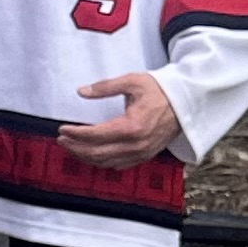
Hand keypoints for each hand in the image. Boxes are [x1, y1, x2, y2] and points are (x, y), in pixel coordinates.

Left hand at [58, 73, 184, 168]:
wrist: (186, 103)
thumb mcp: (132, 82)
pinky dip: (102, 161)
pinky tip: (91, 154)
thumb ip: (105, 87)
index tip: (62, 129)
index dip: (76, 133)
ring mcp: (141, 153)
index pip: (96, 135)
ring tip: (71, 147)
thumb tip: (82, 91)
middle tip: (61, 139)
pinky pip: (118, 165)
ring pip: (106, 162)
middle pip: (97, 153)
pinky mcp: (145, 156)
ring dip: (86, 156)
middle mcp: (136, 144)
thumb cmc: (160, 91)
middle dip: (76, 147)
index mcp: (132, 126)